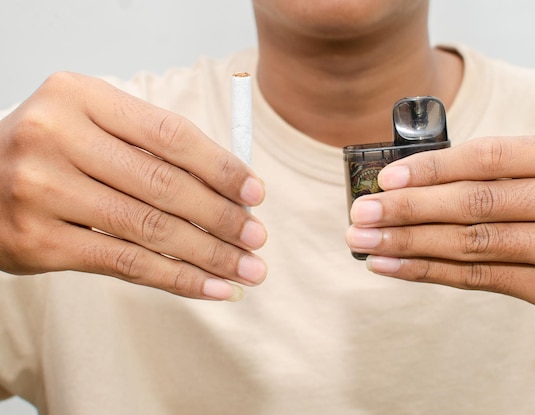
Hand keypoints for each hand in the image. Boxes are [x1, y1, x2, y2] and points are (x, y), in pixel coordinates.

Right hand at [0, 72, 266, 300]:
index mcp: (79, 97)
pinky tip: (212, 288)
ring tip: (247, 269)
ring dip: (208, 254)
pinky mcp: (38, 241)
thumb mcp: (94, 125)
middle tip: (258, 238)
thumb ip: (152, 146)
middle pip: (163, 185)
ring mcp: (41, 190)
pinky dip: (177, 279)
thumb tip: (230, 186)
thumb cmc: (52, 150)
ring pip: (149, 229)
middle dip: (221, 217)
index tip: (255, 193)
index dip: (220, 167)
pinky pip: (125, 264)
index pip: (169, 134)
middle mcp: (55, 138)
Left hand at [346, 133, 534, 330]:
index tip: (385, 179)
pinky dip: (427, 270)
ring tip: (365, 240)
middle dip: (408, 209)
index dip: (431, 168)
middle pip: (474, 203)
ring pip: (471, 243)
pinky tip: (392, 264)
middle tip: (361, 213)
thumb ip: (496, 173)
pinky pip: (478, 278)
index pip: (488, 157)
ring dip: (408, 242)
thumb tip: (409, 182)